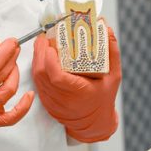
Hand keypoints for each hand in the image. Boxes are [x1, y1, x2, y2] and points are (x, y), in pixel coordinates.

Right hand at [0, 38, 34, 150]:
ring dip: (15, 74)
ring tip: (13, 64)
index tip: (12, 41)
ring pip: (9, 89)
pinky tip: (29, 95)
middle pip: (3, 73)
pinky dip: (24, 107)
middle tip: (14, 48)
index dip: (6, 50)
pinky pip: (13, 116)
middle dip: (11, 57)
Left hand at [32, 23, 121, 142]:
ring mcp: (52, 103)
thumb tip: (106, 27)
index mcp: (80, 93)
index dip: (50, 61)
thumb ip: (111, 51)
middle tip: (44, 37)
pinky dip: (37, 69)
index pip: (58, 77)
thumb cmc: (104, 98)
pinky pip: (37, 84)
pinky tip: (41, 58)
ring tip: (42, 44)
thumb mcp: (114, 75)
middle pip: (42, 75)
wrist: (95, 123)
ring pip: (37, 79)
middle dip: (40, 53)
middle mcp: (63, 100)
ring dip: (37, 59)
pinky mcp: (46, 103)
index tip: (52, 46)